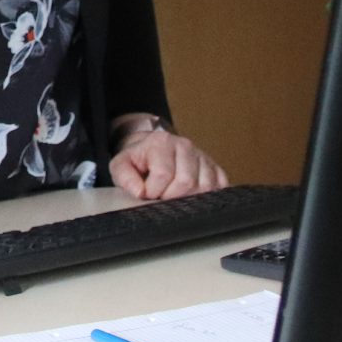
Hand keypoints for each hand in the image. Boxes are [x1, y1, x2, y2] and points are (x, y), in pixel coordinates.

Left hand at [109, 122, 227, 198]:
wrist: (151, 151)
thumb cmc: (138, 161)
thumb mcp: (121, 165)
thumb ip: (125, 177)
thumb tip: (140, 192)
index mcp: (162, 142)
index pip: (163, 175)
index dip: (153, 191)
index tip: (146, 192)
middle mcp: (185, 146)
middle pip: (186, 182)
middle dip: (170, 197)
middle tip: (161, 196)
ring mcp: (202, 156)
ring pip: (205, 187)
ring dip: (188, 199)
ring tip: (174, 196)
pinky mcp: (214, 167)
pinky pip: (219, 186)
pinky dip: (207, 197)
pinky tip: (192, 197)